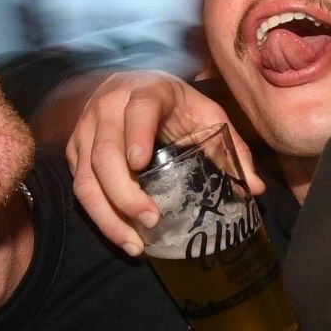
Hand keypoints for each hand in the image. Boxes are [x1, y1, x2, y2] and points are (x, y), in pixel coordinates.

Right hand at [66, 69, 262, 254]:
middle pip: (104, 154)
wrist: (134, 86)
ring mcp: (86, 130)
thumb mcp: (208, 116)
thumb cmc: (177, 106)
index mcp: (146, 92)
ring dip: (107, 215)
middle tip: (151, 221)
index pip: (138, 110)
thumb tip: (254, 188)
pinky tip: (122, 235)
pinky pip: (79, 188)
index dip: (136, 135)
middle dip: (124, 193)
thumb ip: (232, 148)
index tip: (139, 164)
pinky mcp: (76, 151)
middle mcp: (108, 108)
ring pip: (85, 177)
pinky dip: (99, 216)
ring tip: (134, 244)